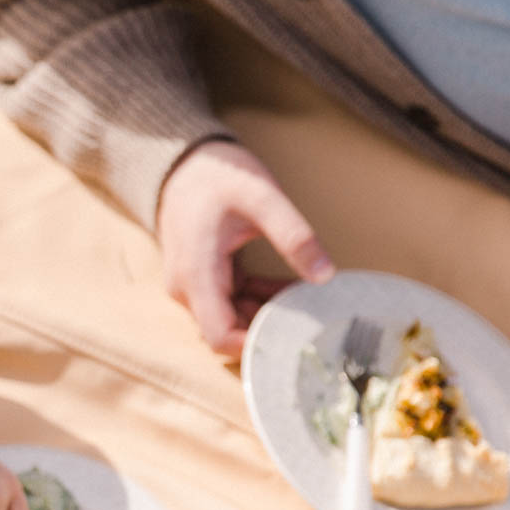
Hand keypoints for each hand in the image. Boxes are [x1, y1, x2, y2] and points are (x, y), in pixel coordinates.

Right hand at [156, 140, 335, 357]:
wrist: (184, 163)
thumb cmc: (217, 176)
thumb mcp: (262, 197)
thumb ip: (294, 236)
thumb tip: (325, 275)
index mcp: (197, 274)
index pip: (219, 336)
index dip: (254, 345)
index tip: (293, 337)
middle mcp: (187, 289)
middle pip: (228, 331)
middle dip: (269, 328)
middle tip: (313, 319)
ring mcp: (192, 287)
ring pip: (231, 319)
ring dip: (267, 313)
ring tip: (306, 300)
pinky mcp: (203, 281)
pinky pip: (230, 303)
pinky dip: (258, 299)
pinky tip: (289, 288)